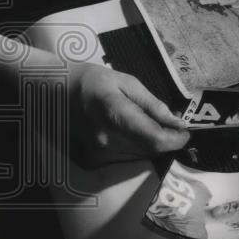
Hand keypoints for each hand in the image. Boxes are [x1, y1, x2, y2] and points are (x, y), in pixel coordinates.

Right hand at [66, 63, 189, 167]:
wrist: (51, 90)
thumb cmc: (91, 80)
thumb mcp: (127, 82)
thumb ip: (153, 105)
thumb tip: (176, 122)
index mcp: (116, 115)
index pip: (155, 139)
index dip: (176, 140)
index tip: (186, 132)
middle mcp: (106, 139)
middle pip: (149, 150)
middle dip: (166, 140)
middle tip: (173, 125)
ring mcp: (96, 152)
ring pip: (138, 155)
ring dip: (151, 144)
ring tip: (150, 124)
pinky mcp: (90, 159)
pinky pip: (123, 157)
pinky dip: (135, 147)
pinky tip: (132, 131)